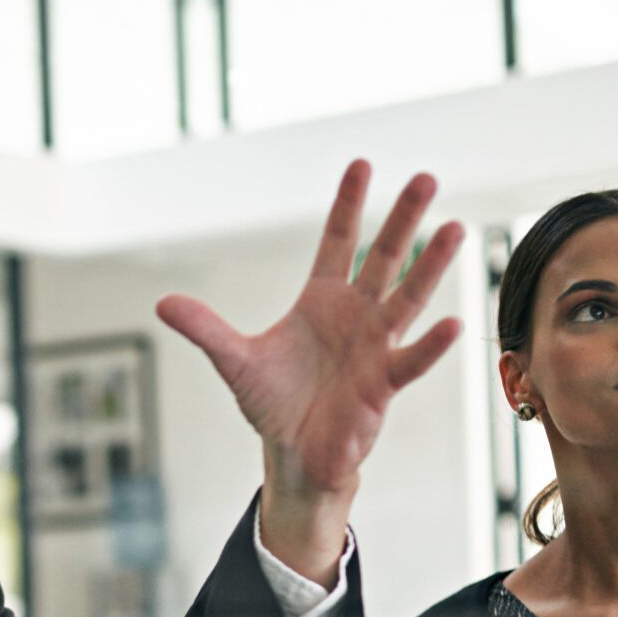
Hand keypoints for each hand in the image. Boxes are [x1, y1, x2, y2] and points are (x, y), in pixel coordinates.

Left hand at [155, 160, 465, 568]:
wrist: (294, 453)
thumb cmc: (272, 402)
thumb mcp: (234, 361)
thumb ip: (206, 330)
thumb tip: (162, 304)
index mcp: (321, 300)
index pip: (338, 241)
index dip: (348, 204)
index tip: (362, 163)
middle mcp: (355, 315)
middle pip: (384, 256)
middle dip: (403, 218)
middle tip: (427, 177)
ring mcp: (375, 346)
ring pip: (408, 298)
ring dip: (431, 265)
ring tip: (456, 227)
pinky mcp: (384, 384)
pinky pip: (411, 360)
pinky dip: (430, 345)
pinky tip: (452, 325)